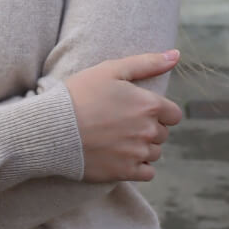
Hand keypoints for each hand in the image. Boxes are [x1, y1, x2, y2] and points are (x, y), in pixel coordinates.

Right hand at [63, 51, 182, 182]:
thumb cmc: (79, 95)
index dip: (158, 112)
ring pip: (154, 153)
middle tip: (121, 124)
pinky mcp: (125, 172)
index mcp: (149, 105)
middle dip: (148, 129)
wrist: (52, 128)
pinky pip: (147, 173)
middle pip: (162, 134)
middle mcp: (148, 131)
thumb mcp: (111, 70)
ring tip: (117, 140)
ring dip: (142, 148)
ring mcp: (137, 153)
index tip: (137, 111)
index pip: (174, 115)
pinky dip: (138, 167)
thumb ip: (147, 63)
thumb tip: (176, 55)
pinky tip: (120, 158)